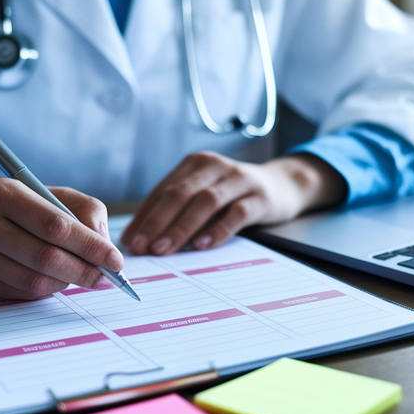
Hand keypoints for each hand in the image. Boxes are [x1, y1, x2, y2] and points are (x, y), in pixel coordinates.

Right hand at [0, 179, 122, 299]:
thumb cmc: (13, 205)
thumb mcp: (48, 193)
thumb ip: (84, 210)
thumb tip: (104, 243)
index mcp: (2, 193)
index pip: (55, 225)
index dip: (90, 246)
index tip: (116, 261)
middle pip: (45, 258)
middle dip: (84, 271)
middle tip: (106, 278)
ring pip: (34, 282)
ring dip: (66, 282)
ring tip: (79, 274)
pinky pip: (20, 294)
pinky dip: (46, 289)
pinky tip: (52, 278)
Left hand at [122, 152, 346, 255]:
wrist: (284, 184)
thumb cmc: (234, 194)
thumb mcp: (205, 194)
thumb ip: (178, 210)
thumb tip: (141, 238)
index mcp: (195, 164)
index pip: (163, 190)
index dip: (144, 215)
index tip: (129, 241)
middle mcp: (215, 167)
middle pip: (180, 194)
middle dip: (158, 222)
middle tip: (143, 247)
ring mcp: (239, 180)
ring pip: (205, 202)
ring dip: (181, 227)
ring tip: (165, 249)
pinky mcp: (260, 197)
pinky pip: (236, 214)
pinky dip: (217, 230)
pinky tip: (202, 245)